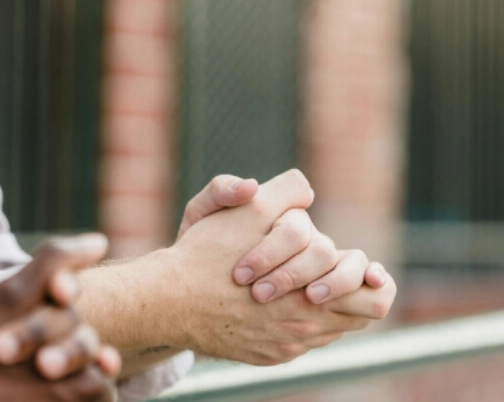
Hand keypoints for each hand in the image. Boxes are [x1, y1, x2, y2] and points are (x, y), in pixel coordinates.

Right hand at [161, 169, 396, 363]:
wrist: (170, 300)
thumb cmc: (208, 254)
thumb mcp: (246, 211)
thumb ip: (284, 193)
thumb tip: (306, 188)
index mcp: (314, 292)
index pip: (374, 294)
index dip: (372, 278)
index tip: (365, 268)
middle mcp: (308, 326)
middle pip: (358, 313)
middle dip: (345, 287)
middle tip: (323, 272)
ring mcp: (289, 346)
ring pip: (329, 327)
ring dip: (321, 304)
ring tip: (297, 284)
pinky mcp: (270, 356)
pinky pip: (301, 342)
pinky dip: (294, 320)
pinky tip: (270, 303)